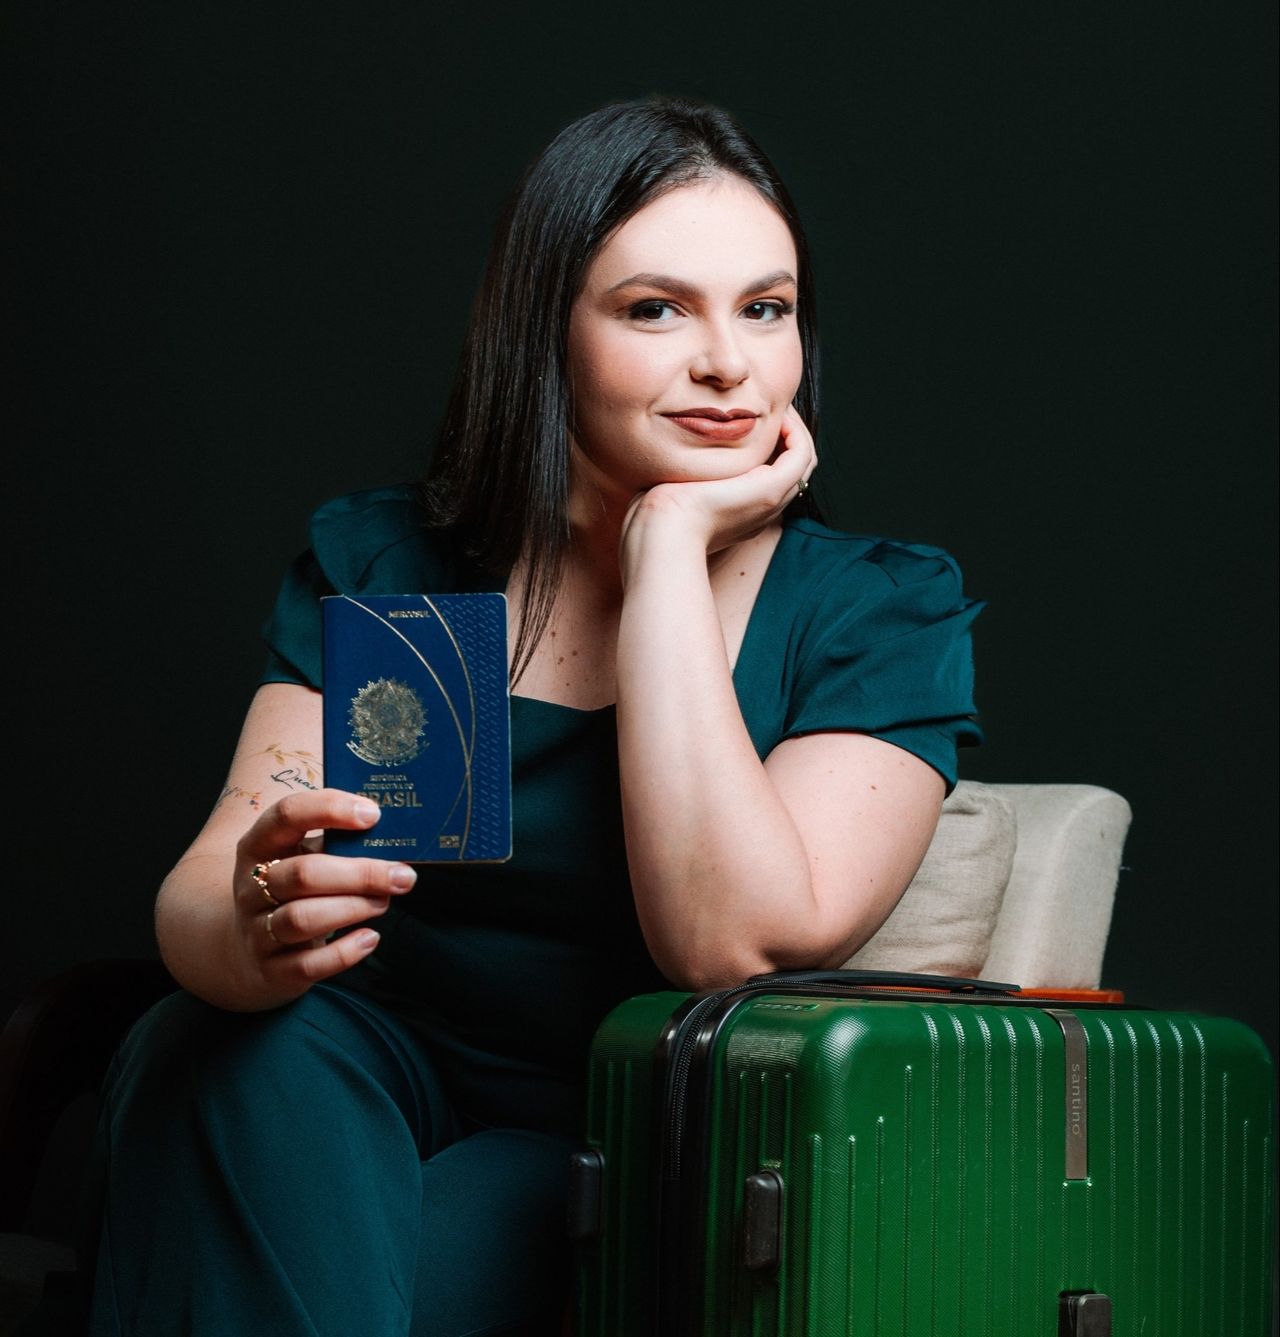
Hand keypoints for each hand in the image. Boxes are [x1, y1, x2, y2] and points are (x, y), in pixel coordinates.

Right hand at [230, 789, 414, 1002]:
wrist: (248, 953)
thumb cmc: (291, 892)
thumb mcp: (300, 857)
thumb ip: (337, 842)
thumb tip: (394, 833)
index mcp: (260, 845)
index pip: (286, 815)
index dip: (329, 809)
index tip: (372, 814)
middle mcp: (252, 887)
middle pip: (303, 874)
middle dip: (360, 874)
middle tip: (401, 875)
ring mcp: (257, 930)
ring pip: (303, 918)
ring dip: (353, 908)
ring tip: (384, 902)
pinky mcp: (272, 970)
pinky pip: (309, 963)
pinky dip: (345, 952)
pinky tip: (371, 938)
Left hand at [619, 404, 815, 572]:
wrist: (659, 535)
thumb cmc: (652, 522)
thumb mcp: (669, 494)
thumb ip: (675, 479)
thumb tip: (660, 464)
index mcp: (739, 516)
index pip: (767, 477)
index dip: (768, 446)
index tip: (750, 420)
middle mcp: (760, 511)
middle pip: (791, 468)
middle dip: (785, 433)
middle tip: (769, 406)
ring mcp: (768, 502)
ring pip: (802, 460)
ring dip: (794, 428)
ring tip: (777, 405)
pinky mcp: (769, 490)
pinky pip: (802, 455)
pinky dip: (796, 431)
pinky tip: (778, 414)